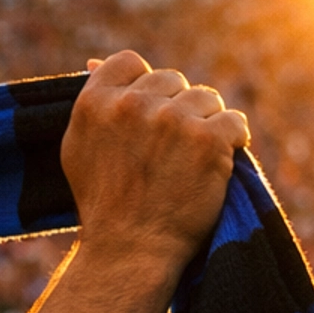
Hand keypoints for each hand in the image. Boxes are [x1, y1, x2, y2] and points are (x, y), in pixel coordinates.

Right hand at [62, 51, 249, 278]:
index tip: (146, 118)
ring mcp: (171, 120)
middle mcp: (132, 105)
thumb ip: (92, 104)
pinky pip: (234, 122)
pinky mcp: (207, 140)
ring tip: (189, 163)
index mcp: (95, 102)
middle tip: (169, 151)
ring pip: (206, 99)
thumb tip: (95, 61)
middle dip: (176, 108)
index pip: (129, 62)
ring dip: (205, 125)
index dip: (143, 88)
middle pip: (172, 80)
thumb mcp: (79, 148)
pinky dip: (231, 142)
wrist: (129, 252)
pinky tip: (215, 166)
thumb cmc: (104, 204)